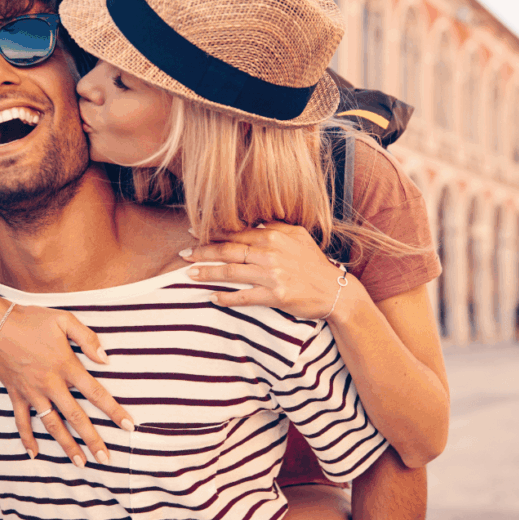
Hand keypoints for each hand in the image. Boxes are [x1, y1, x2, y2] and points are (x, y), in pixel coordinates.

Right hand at [0, 305, 133, 465]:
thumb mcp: (65, 320)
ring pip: (52, 424)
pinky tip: (34, 454)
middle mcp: (51, 384)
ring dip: (66, 445)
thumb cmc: (32, 320)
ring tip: (80, 463)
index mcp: (66, 366)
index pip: (96, 393)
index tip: (128, 426)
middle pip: (76, 416)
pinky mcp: (16, 394)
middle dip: (92, 439)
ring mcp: (32, 392)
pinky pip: (22, 421)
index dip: (113, 410)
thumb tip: (106, 360)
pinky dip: (26, 438)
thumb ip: (88, 338)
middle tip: (106, 459)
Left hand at [179, 222, 361, 320]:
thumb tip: (253, 222)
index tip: (192, 232)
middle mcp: (270, 253)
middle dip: (202, 251)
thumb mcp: (298, 236)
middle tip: (182, 254)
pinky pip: (244, 297)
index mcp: (274, 236)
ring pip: (231, 272)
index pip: (236, 233)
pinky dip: (226, 298)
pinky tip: (213, 298)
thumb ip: (275, 227)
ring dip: (207, 273)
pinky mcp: (275, 296)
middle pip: (228, 251)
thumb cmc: (314, 264)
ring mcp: (272, 275)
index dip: (212, 232)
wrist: (336, 291)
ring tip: (189, 274)